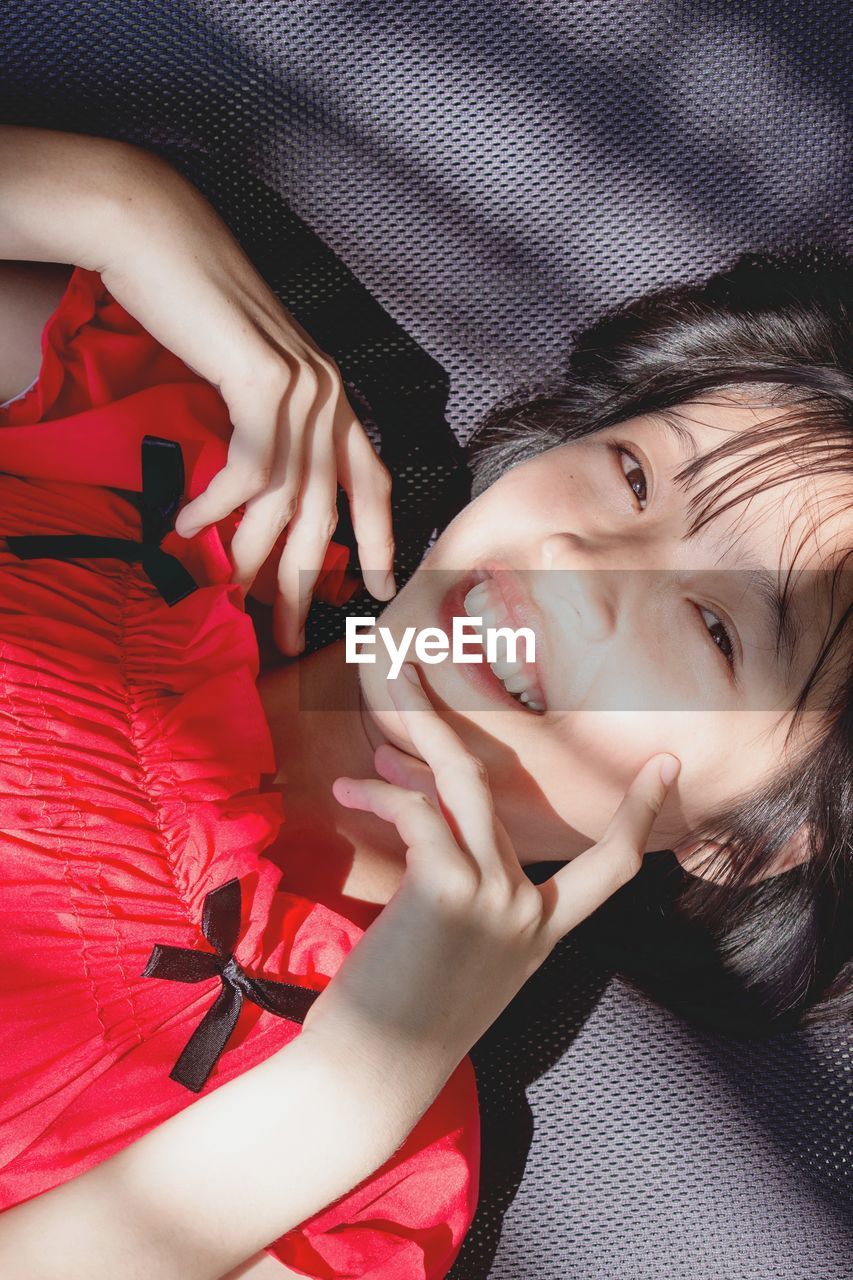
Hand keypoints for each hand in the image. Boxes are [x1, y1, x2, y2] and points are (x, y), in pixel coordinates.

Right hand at [98, 154, 394, 651]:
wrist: (162, 239)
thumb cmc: (198, 309)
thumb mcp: (250, 375)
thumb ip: (269, 429)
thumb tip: (259, 495)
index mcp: (335, 397)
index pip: (373, 482)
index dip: (377, 541)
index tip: (375, 591)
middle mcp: (331, 395)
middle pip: (326, 512)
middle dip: (306, 581)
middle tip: (286, 634)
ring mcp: (304, 387)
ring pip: (283, 499)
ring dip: (250, 554)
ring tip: (225, 592)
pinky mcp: (265, 381)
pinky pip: (248, 468)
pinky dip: (216, 503)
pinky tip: (188, 523)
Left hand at [302, 663, 680, 1087]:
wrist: (373, 1075)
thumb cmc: (405, 1018)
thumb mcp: (459, 954)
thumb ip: (465, 892)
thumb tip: (425, 809)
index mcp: (541, 932)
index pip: (610, 869)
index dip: (638, 815)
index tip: (666, 768)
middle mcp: (529, 913)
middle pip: (499, 792)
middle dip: (452, 727)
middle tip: (417, 675)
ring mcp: (495, 901)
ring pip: (463, 786)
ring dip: (418, 734)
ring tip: (383, 696)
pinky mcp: (450, 894)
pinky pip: (422, 815)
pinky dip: (383, 794)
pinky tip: (349, 791)